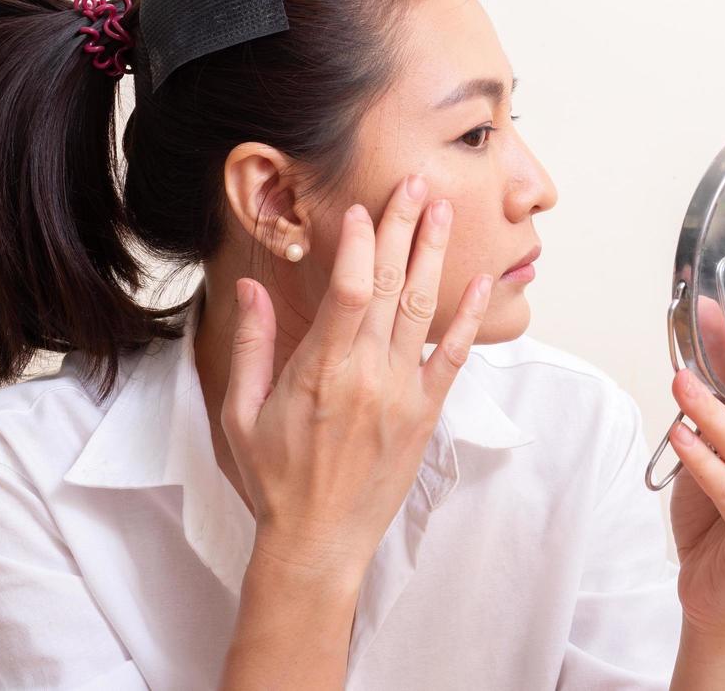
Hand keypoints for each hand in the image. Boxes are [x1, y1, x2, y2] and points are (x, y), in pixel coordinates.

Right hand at [221, 174, 492, 583]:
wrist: (318, 541)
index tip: (361, 209)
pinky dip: (468, 317)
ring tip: (444, 212)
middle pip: (392, 285)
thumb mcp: (242, 411)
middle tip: (416, 183)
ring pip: (424, 310)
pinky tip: (481, 281)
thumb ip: (252, 344)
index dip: (359, 244)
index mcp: (320, 370)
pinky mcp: (426, 413)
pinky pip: (453, 356)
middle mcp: (367, 375)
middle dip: (404, 228)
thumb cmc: (275, 477)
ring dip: (435, 256)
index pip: (350, 290)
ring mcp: (402, 393)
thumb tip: (250, 286)